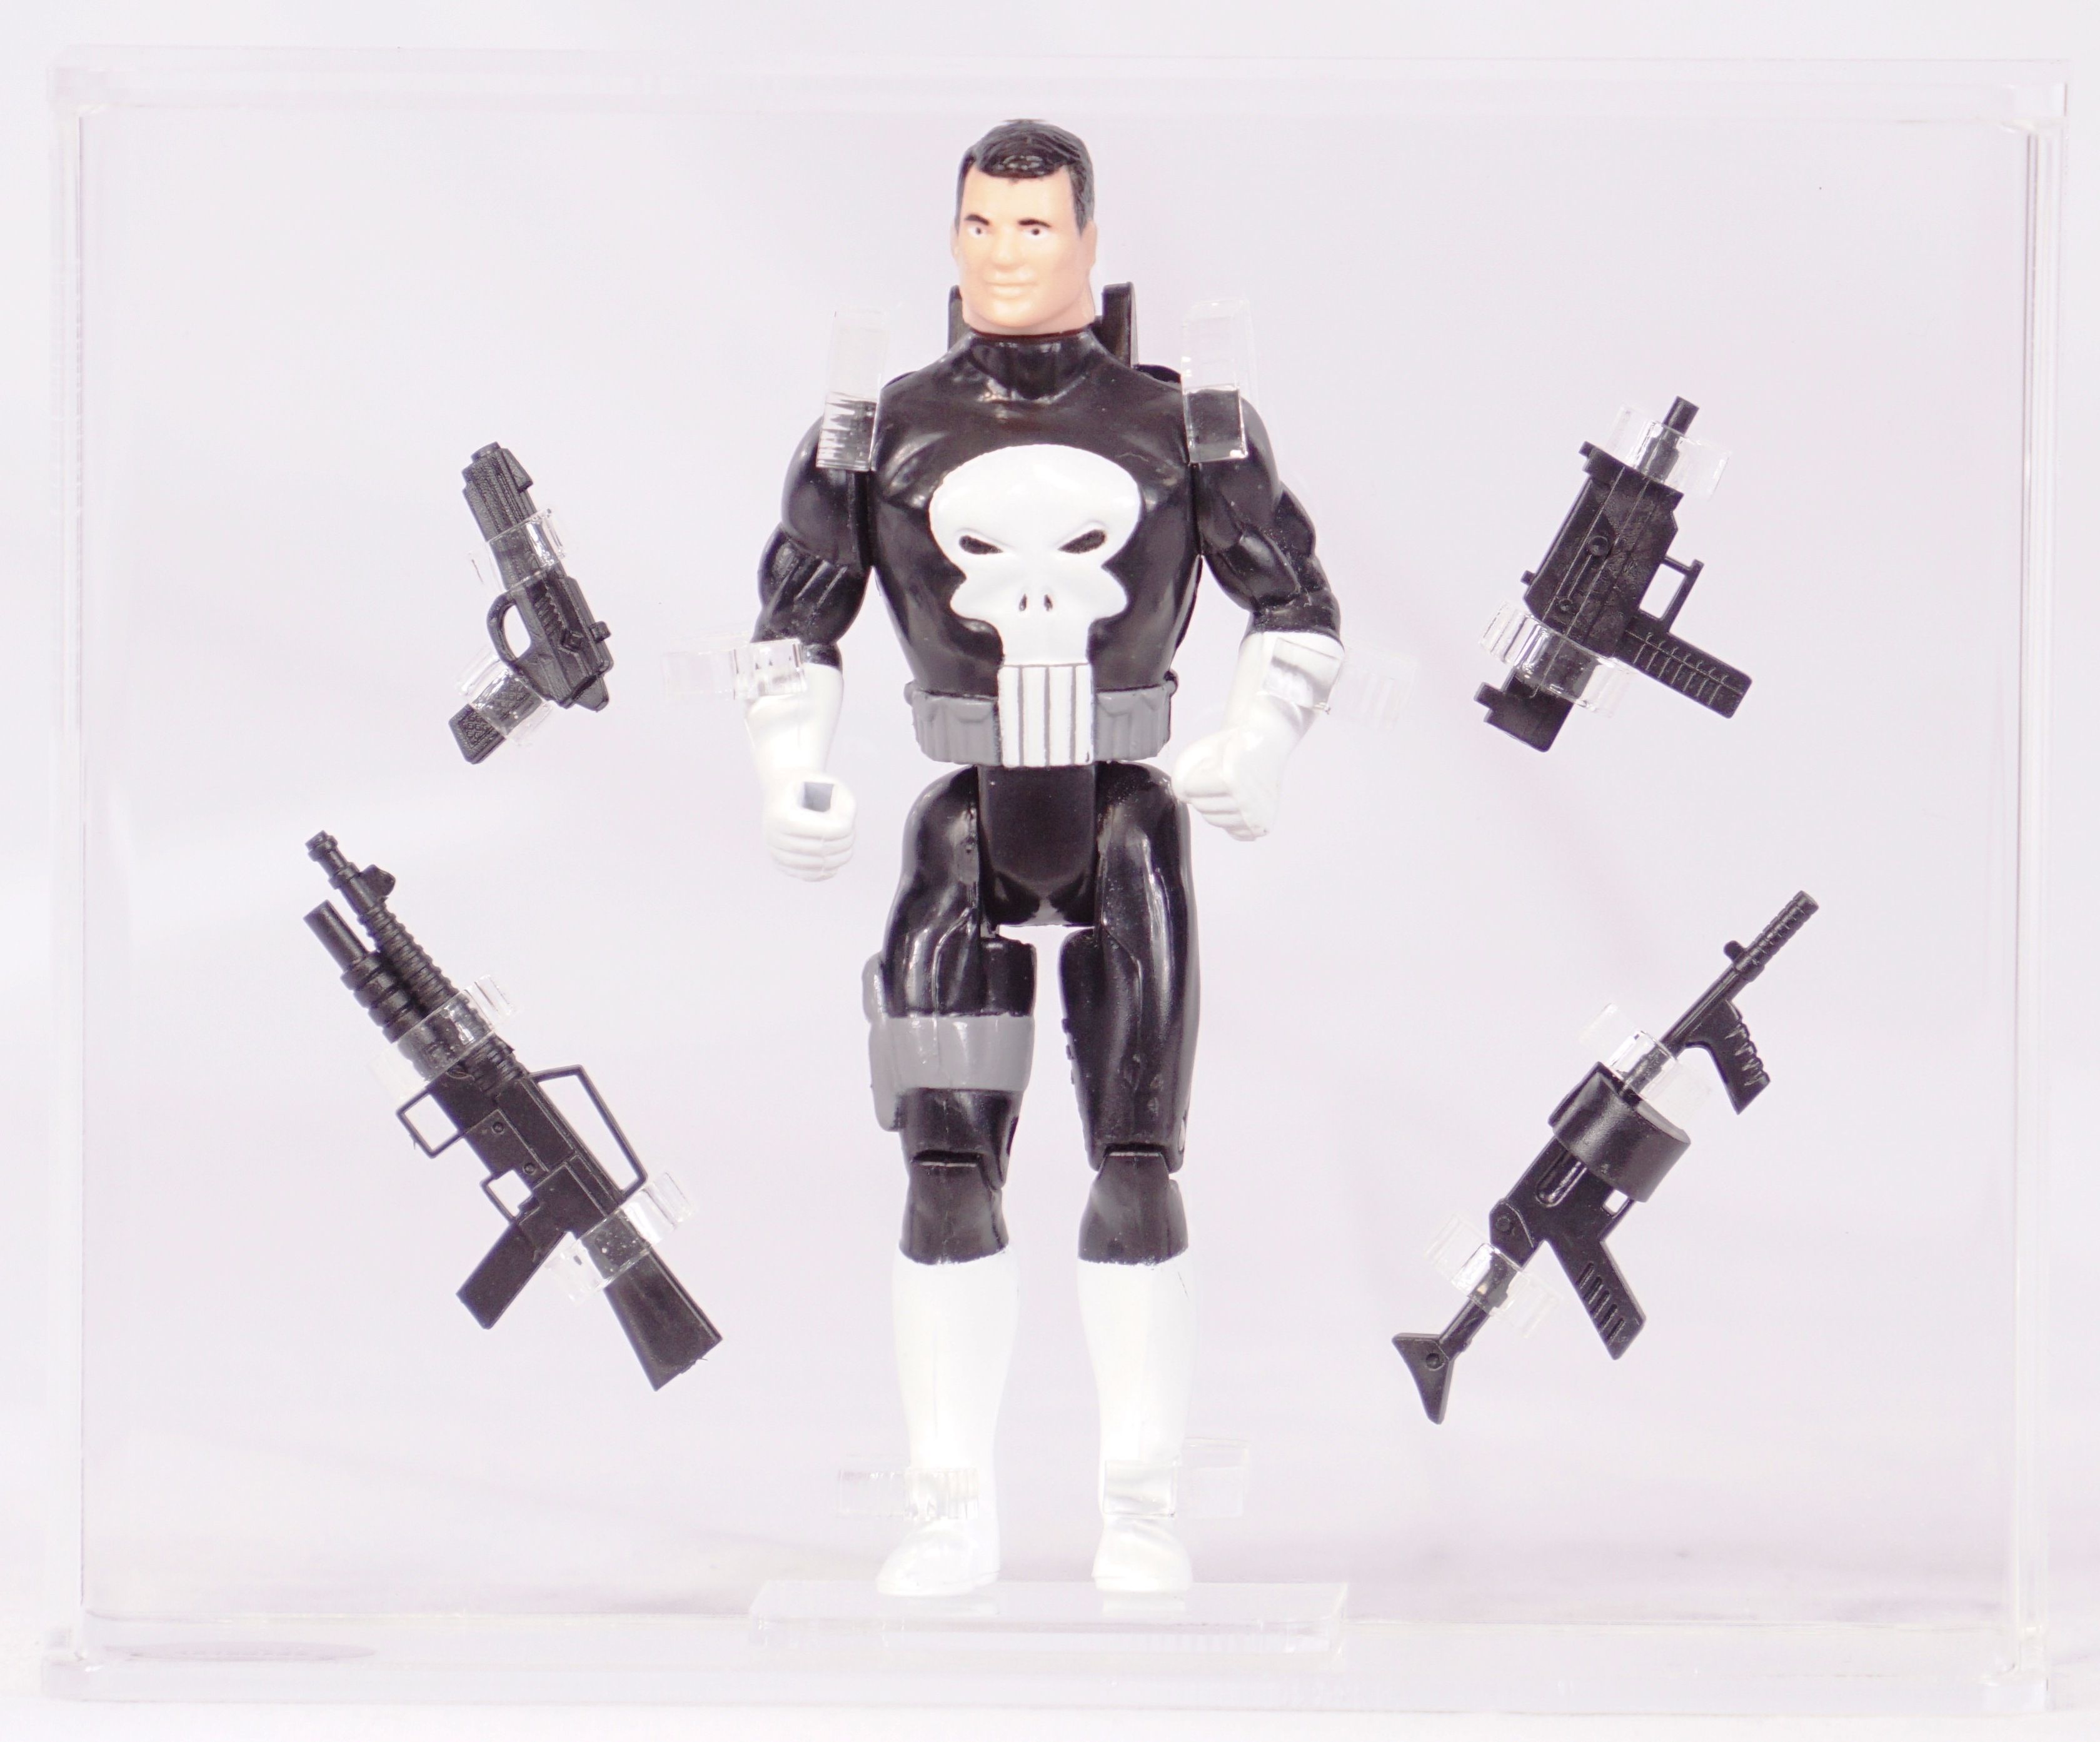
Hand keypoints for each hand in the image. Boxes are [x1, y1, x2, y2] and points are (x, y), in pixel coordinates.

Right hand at [761, 773, 856, 878]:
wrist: (783, 790)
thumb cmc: (811, 786)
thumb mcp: (832, 785)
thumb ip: (846, 805)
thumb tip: (847, 829)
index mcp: (783, 815)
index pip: (824, 832)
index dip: (844, 830)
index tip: (850, 822)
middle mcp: (773, 835)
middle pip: (820, 850)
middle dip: (843, 843)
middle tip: (851, 834)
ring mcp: (774, 851)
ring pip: (814, 866)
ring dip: (838, 858)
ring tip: (846, 846)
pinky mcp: (779, 862)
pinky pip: (805, 875)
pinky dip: (824, 872)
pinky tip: (834, 863)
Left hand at [1171, 723, 1287, 840]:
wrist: (1267, 744)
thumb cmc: (1233, 746)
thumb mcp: (1203, 748)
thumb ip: (1183, 770)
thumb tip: (1183, 797)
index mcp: (1231, 778)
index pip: (1190, 788)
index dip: (1195, 774)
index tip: (1210, 765)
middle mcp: (1246, 800)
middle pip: (1201, 806)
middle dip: (1203, 790)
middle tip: (1220, 775)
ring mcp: (1256, 816)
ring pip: (1213, 820)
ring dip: (1215, 804)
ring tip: (1230, 787)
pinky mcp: (1262, 826)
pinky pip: (1232, 832)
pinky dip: (1231, 818)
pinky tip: (1239, 801)